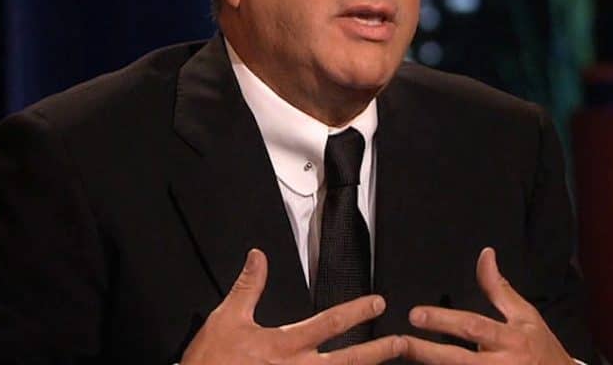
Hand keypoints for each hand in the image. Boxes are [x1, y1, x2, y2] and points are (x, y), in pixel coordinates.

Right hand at [181, 248, 404, 363]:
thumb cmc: (210, 363)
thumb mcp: (227, 318)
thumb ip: (249, 286)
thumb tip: (259, 257)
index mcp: (284, 346)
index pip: (329, 324)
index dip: (356, 312)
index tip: (377, 304)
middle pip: (347, 362)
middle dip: (376, 352)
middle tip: (401, 344)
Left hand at [403, 247, 572, 364]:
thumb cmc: (542, 349)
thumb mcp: (525, 316)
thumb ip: (499, 288)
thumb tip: (485, 255)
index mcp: (510, 340)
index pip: (472, 327)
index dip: (443, 321)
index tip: (416, 315)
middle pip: (458, 361)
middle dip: (427, 352)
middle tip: (400, 342)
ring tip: (404, 357)